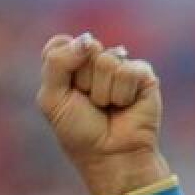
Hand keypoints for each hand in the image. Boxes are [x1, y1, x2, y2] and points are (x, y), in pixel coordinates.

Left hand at [37, 32, 170, 194]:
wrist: (110, 155)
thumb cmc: (79, 131)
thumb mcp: (52, 100)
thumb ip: (57, 63)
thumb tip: (88, 39)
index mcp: (69, 66)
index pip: (59, 43)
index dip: (61, 66)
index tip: (66, 92)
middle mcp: (95, 62)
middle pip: (84, 48)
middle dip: (82, 81)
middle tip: (89, 104)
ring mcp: (119, 66)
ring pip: (106, 60)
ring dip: (102, 92)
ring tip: (107, 107)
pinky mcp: (142, 74)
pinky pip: (127, 71)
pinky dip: (122, 95)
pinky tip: (125, 106)